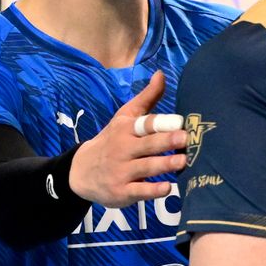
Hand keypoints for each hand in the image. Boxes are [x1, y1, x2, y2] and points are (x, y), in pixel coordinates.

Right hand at [68, 71, 186, 206]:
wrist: (80, 171)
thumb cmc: (111, 140)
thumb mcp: (124, 117)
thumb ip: (147, 98)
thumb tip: (162, 74)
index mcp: (126, 129)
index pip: (144, 124)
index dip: (161, 123)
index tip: (180, 122)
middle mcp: (123, 149)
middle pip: (147, 145)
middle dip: (166, 141)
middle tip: (185, 138)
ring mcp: (121, 171)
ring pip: (146, 167)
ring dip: (165, 165)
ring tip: (183, 161)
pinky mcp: (122, 192)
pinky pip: (139, 191)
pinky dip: (153, 190)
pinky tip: (167, 188)